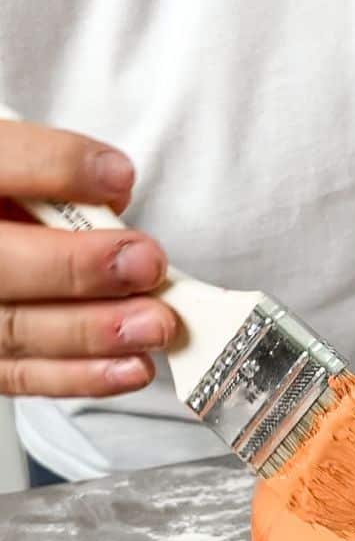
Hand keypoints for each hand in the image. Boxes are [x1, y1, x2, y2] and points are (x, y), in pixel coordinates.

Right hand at [0, 119, 177, 396]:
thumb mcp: (18, 163)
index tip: (119, 176)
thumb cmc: (10, 202)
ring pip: (14, 328)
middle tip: (145, 265)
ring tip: (154, 324)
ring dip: (93, 332)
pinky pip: (21, 376)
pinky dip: (82, 376)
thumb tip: (113, 191)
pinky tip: (132, 366)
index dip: (56, 168)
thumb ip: (55, 168)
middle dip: (78, 267)